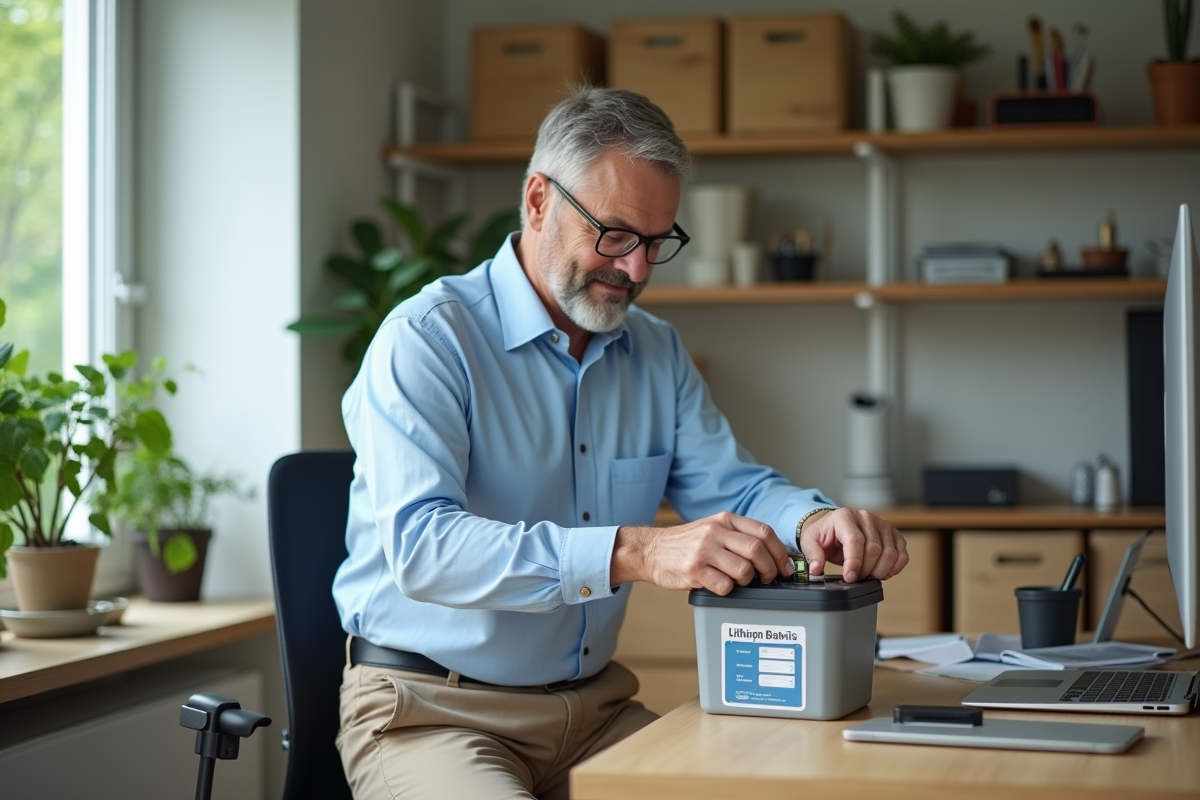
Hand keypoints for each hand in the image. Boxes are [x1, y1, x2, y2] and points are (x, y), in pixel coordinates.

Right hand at [612, 512, 793, 594]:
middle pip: (757, 550)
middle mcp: (715, 532)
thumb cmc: (686, 543)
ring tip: (741, 582)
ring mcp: (704, 551)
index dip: (780, 552)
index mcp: (725, 520)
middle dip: (770, 569)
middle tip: (769, 579)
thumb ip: (738, 536)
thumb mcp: (712, 528)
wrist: (651, 550)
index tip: (785, 567)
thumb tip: (773, 554)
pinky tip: (721, 586)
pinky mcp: (694, 570)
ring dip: (748, 581)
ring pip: (744, 569)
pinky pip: (724, 585)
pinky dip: (729, 590)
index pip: (764, 532)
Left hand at [799, 508, 907, 582]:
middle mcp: (865, 517)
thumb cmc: (824, 534)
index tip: (850, 577)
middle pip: (874, 549)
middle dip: (865, 570)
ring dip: (880, 571)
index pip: (855, 540)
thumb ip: (813, 555)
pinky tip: (884, 573)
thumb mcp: (810, 542)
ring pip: (890, 553)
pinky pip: (902, 553)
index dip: (854, 562)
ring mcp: (881, 524)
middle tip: (855, 578)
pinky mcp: (892, 533)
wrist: (834, 526)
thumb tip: (816, 570)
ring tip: (867, 576)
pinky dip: (895, 567)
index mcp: (844, 516)